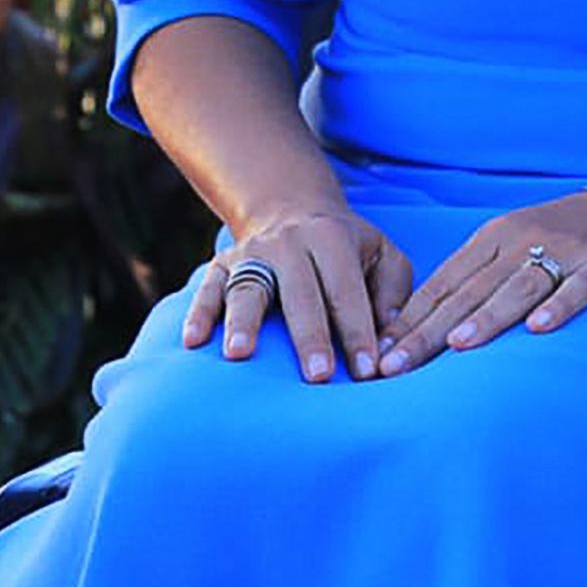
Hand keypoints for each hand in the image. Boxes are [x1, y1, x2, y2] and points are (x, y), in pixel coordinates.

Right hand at [185, 204, 415, 384]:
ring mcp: (251, 255)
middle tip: (319, 377)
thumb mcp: (382, 255)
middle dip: (310, 336)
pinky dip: (199, 314)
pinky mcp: (220, 266)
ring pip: (247, 289)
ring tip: (240, 354)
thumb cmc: (347, 249)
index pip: (346, 290)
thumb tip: (389, 342)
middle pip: (299, 293)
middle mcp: (289, 244)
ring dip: (243, 321)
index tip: (367, 371)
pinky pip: (207, 290)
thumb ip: (393, 293)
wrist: (290, 209)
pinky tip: (193, 341)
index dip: (357, 331)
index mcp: (332, 239)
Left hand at [377, 190, 586, 376]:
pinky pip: (577, 288)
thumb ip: (473, 281)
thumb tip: (418, 329)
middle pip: (470, 291)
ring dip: (487, 317)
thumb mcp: (511, 247)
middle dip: (429, 331)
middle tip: (396, 366)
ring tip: (457, 345)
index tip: (380, 356)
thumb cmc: (561, 238)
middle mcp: (522, 240)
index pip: (443, 283)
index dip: (410, 319)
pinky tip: (539, 329)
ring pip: (517, 288)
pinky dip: (558, 307)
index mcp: (493, 237)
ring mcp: (563, 251)